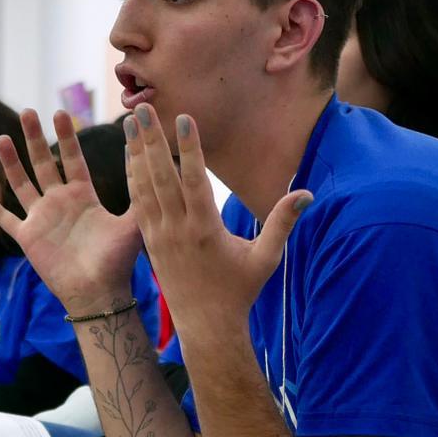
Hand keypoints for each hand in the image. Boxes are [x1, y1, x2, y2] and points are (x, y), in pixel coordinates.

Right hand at [0, 109, 142, 311]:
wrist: (98, 293)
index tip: (61, 112)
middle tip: (27, 111)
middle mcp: (60, 203)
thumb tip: (149, 159)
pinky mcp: (27, 238)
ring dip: (11, 162)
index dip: (66, 137)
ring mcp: (41, 219)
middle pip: (43, 164)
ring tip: (2, 137)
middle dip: (34, 138)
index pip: (72, 159)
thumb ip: (138, 192)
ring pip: (21, 183)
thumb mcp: (132, 223)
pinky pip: (4, 217)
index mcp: (83, 197)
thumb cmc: (118, 261)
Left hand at [126, 105, 311, 330]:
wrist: (206, 327)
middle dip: (150, 140)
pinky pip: (138, 204)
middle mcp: (177, 230)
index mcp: (205, 230)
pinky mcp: (150, 243)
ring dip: (136, 153)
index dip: (188, 148)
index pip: (194, 181)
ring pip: (143, 187)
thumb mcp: (267, 258)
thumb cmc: (240, 291)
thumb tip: (307, 193)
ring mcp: (159, 236)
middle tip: (141, 109)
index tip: (184, 118)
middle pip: (160, 177)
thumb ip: (283, 223)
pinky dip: (133, 178)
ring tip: (131, 122)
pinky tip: (130, 156)